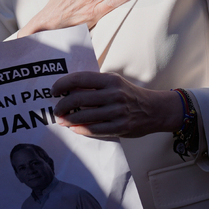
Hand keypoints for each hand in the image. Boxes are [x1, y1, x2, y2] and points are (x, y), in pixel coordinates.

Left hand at [52, 72, 183, 137]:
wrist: (154, 109)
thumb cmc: (129, 94)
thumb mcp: (114, 83)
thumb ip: (94, 84)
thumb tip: (68, 89)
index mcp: (110, 79)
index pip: (80, 79)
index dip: (63, 84)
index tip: (54, 90)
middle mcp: (114, 94)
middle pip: (78, 99)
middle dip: (62, 106)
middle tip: (56, 110)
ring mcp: (117, 111)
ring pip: (84, 116)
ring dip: (68, 119)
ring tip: (62, 120)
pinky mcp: (120, 126)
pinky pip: (94, 129)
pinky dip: (80, 129)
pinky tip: (74, 128)